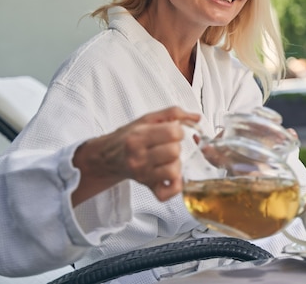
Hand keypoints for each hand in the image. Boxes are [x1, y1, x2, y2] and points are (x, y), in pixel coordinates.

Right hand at [72, 106, 201, 204]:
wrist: (109, 157)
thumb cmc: (129, 137)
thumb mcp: (147, 119)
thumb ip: (173, 113)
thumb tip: (196, 118)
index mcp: (138, 137)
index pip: (172, 132)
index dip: (178, 131)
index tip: (173, 132)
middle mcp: (138, 157)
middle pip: (174, 151)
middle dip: (177, 146)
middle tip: (169, 146)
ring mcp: (143, 174)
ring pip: (174, 171)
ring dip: (177, 163)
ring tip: (169, 159)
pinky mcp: (148, 187)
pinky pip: (168, 192)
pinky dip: (175, 185)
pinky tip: (172, 175)